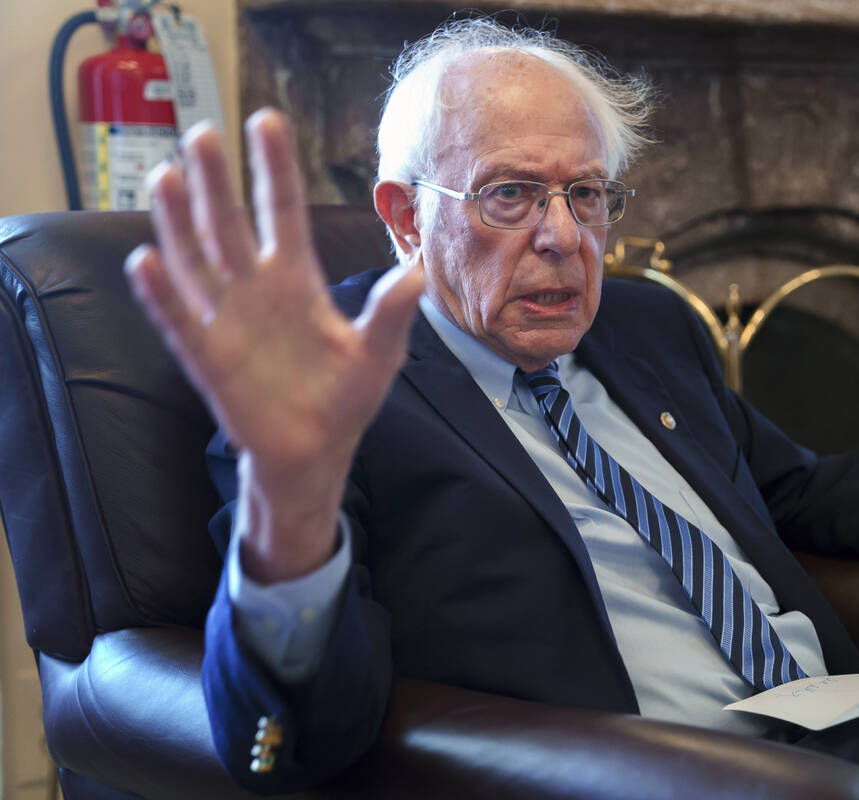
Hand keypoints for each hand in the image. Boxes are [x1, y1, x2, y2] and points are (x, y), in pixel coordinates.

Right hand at [125, 109, 423, 581]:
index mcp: (298, 281)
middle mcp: (257, 290)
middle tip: (202, 132)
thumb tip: (417, 273)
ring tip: (164, 176)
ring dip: (179, 221)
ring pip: (196, 259)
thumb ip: (391, 314)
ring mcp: (228, 319)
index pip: (284, 212)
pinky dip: (163, 293)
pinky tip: (146, 260)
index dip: (275, 168)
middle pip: (231, 224)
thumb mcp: (378, 354)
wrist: (314, 452)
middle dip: (217, 181)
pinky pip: (181, 318)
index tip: (266, 120)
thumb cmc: (346, 398)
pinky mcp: (208, 356)